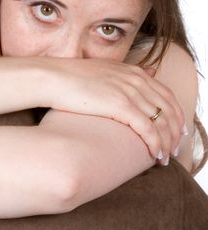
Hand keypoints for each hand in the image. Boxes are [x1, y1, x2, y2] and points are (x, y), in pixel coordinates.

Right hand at [42, 58, 184, 160]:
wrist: (52, 78)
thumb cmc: (69, 80)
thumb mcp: (100, 74)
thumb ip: (120, 79)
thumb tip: (134, 80)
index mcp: (133, 72)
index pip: (165, 94)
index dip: (175, 113)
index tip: (177, 129)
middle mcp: (136, 79)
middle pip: (168, 108)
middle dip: (175, 130)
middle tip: (176, 147)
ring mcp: (130, 92)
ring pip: (161, 120)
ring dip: (167, 141)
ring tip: (166, 157)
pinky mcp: (122, 106)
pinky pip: (148, 128)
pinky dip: (155, 143)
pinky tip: (155, 155)